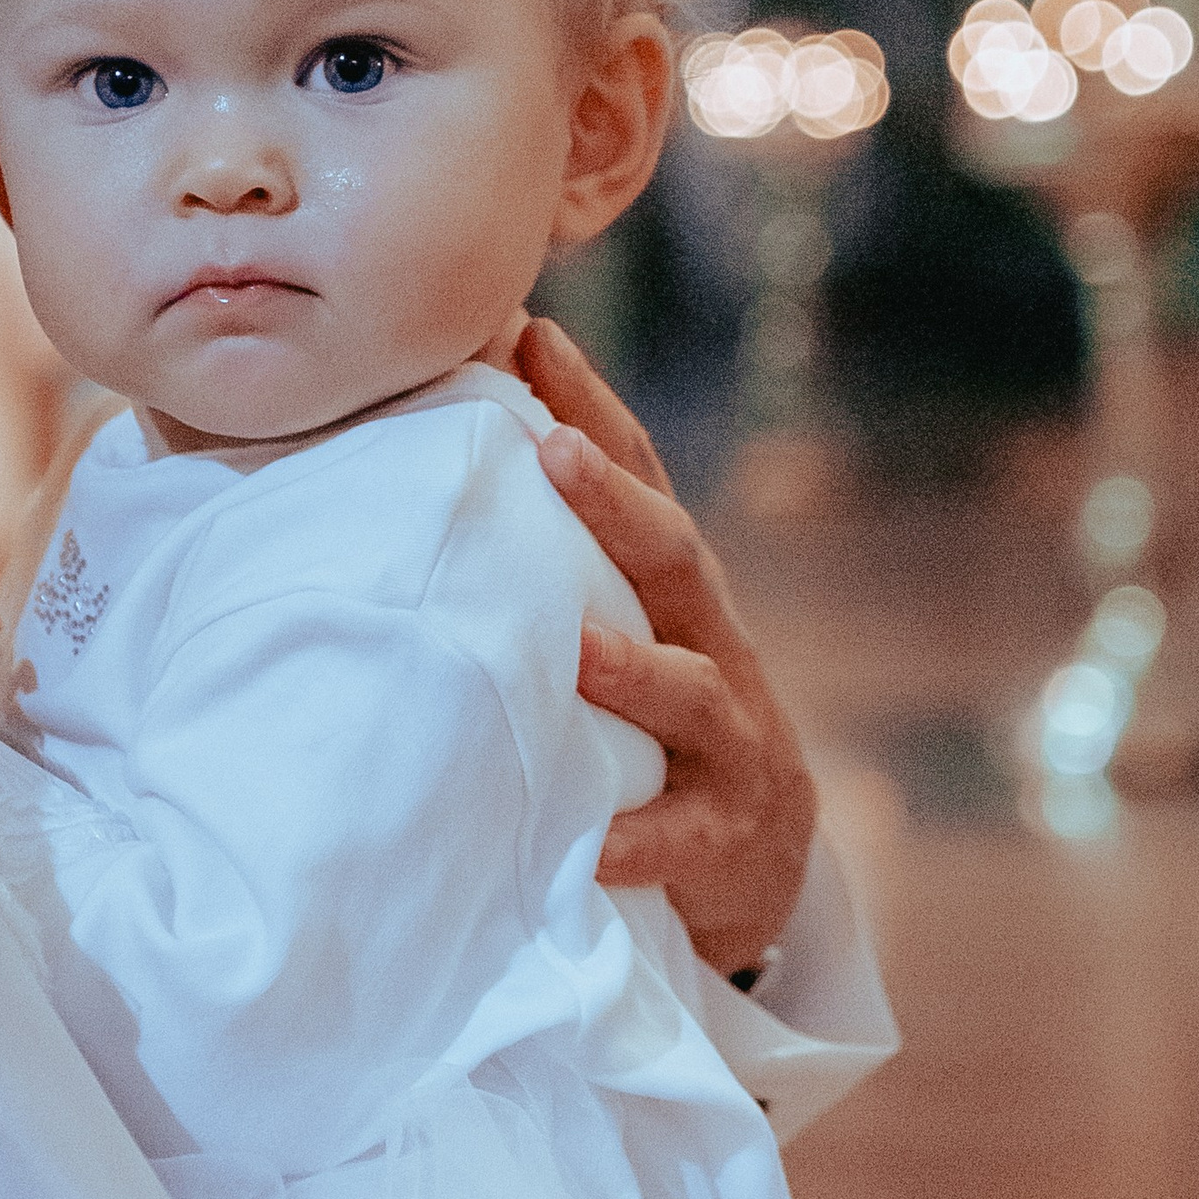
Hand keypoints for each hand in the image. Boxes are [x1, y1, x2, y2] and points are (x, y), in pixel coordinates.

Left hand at [513, 321, 815, 978]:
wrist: (756, 864)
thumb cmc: (654, 730)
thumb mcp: (619, 631)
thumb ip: (554, 562)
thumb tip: (443, 465)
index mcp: (672, 594)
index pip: (637, 482)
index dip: (590, 406)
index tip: (531, 334)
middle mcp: (712, 647)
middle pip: (674, 560)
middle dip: (617, 503)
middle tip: (552, 448)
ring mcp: (731, 742)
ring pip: (691, 693)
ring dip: (633, 670)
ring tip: (575, 652)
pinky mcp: (727, 837)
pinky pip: (681, 838)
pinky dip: (637, 839)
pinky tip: (591, 844)